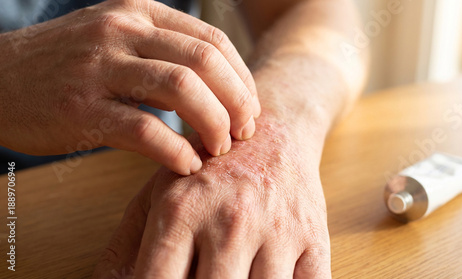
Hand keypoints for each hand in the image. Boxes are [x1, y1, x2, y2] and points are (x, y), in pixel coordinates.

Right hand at [0, 0, 259, 174]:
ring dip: (214, 124)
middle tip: (245, 132)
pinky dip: (176, 150)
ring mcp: (100, 67)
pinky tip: (187, 164)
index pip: (212, 42)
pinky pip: (146, 130)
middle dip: (238, 102)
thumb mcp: (118, 40)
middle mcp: (123, 31)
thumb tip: (222, 92)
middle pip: (205, 62)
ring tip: (221, 148)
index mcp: (140, 13)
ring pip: (182, 90)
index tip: (250, 109)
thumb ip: (165, 55)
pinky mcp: (81, 108)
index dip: (242, 79)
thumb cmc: (70, 64)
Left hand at [93, 114, 330, 277]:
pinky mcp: (314, 239)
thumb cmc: (212, 169)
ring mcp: (276, 232)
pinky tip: (269, 278)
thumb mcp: (160, 195)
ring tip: (233, 276)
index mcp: (182, 211)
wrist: (274, 132)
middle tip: (203, 278)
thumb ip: (127, 248)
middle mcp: (229, 222)